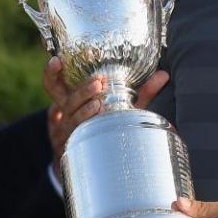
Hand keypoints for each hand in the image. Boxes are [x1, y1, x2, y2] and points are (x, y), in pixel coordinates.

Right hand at [44, 57, 169, 175]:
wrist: (90, 158)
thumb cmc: (106, 122)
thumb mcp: (122, 104)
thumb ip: (141, 91)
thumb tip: (165, 74)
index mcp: (70, 95)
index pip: (52, 81)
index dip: (52, 70)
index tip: (58, 58)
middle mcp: (64, 111)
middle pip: (58, 98)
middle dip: (78, 88)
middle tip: (98, 82)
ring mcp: (65, 129)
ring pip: (69, 116)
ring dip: (83, 109)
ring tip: (99, 104)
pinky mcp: (71, 146)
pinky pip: (76, 135)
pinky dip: (86, 126)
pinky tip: (98, 122)